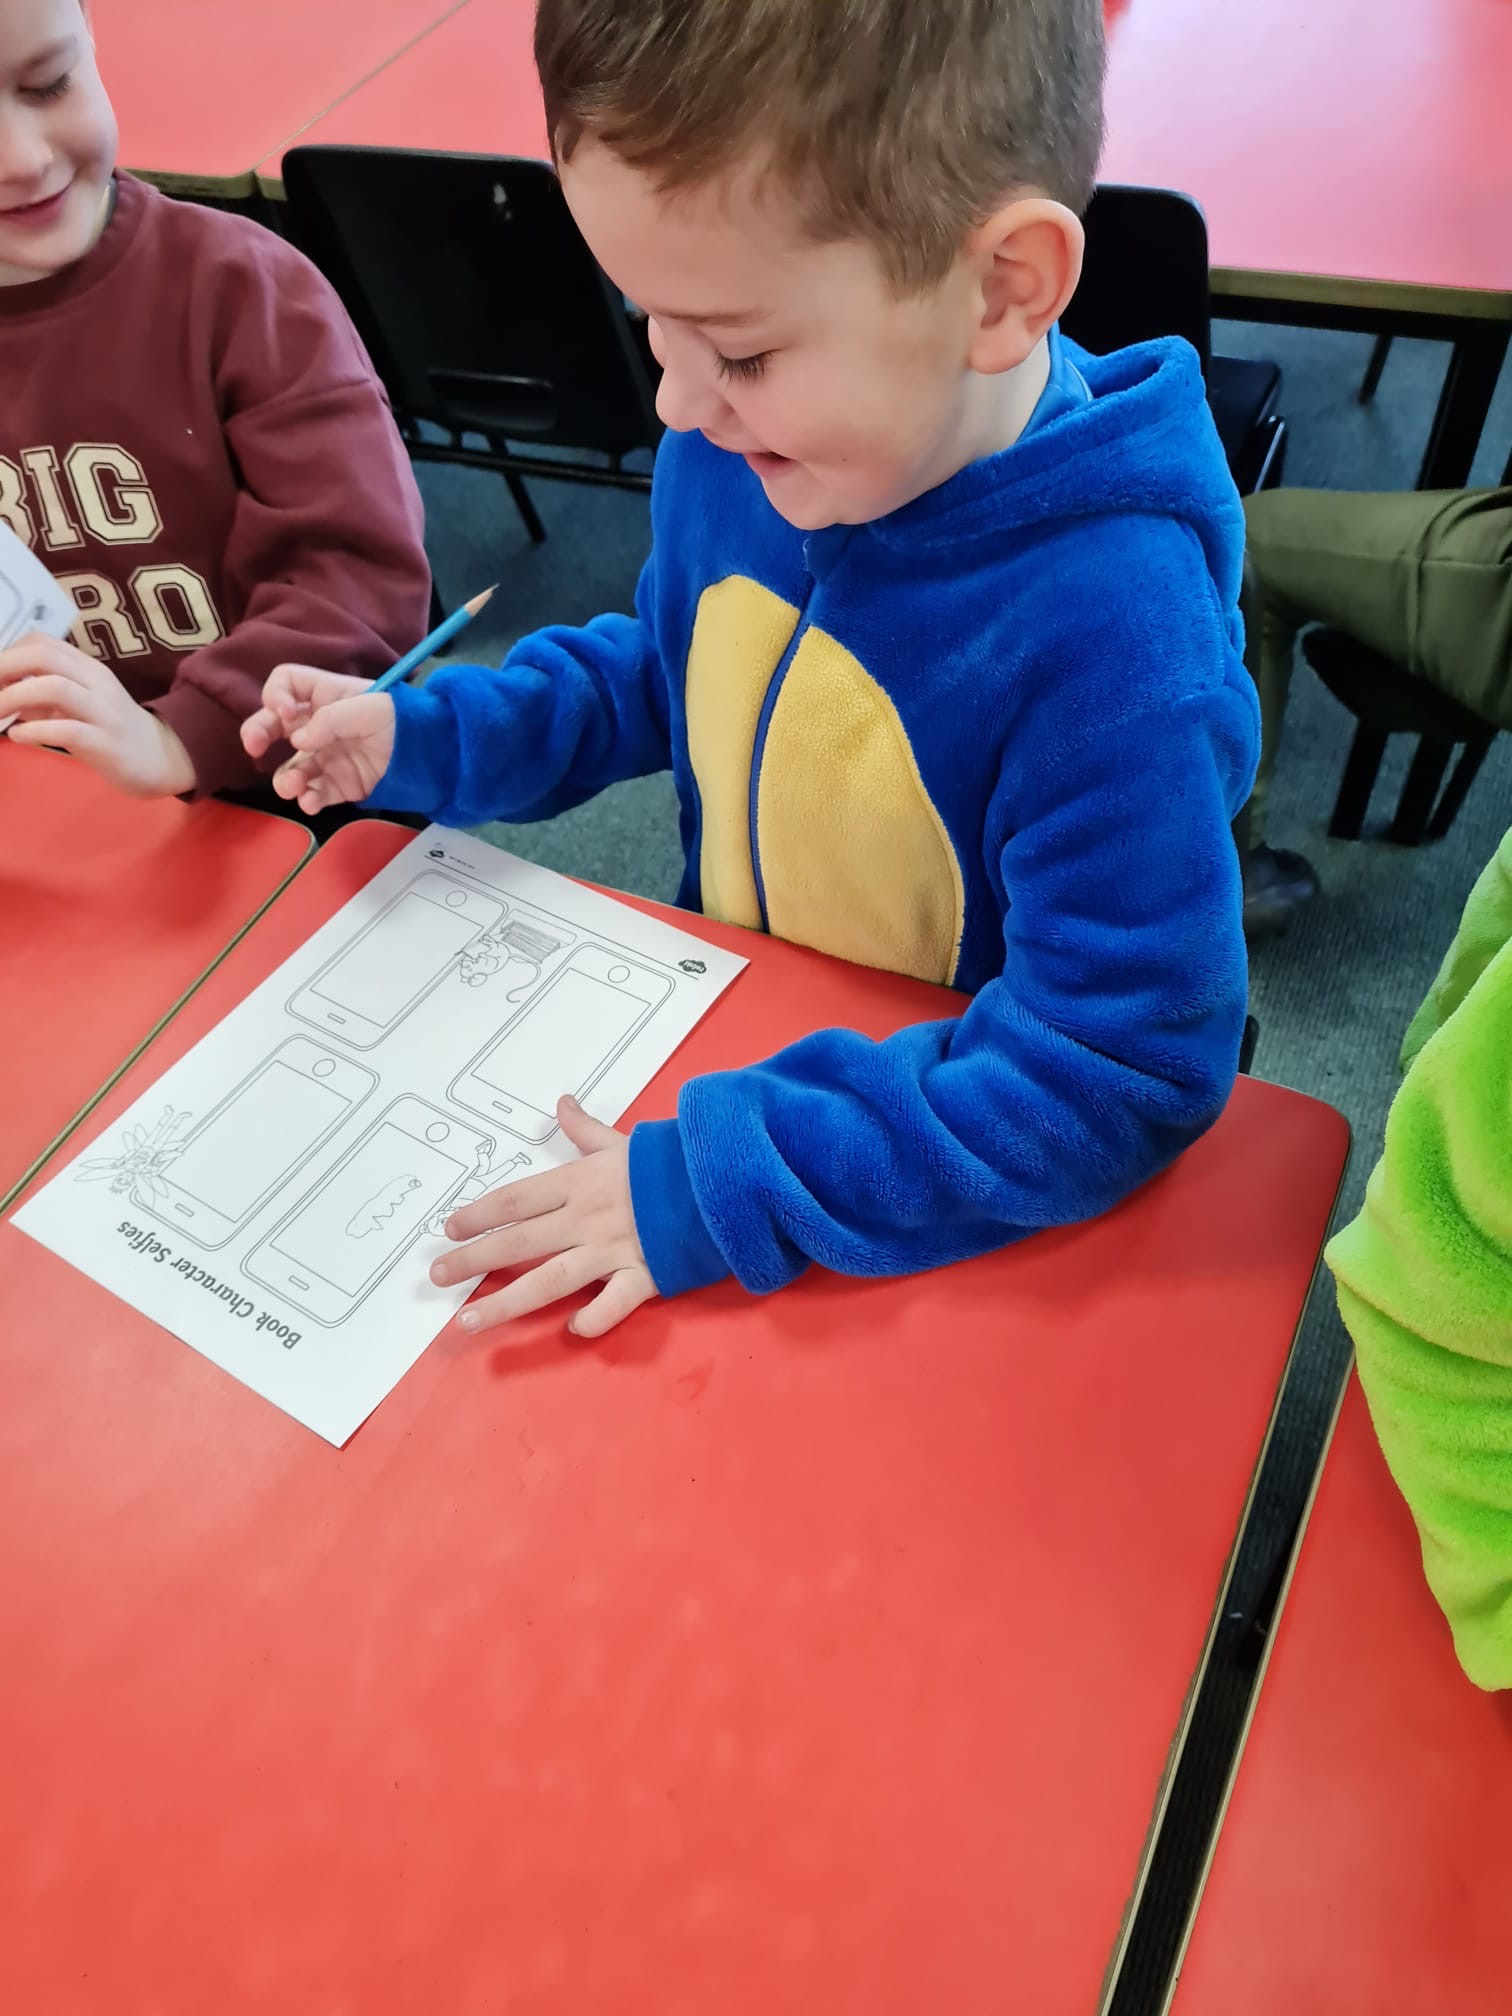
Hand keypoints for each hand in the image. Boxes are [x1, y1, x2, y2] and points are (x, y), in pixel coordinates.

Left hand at [0, 632, 194, 796]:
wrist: (163, 760)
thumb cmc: (114, 731)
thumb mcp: (79, 706)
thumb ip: (44, 697)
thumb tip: (4, 692)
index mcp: (88, 669)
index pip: (42, 642)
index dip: (8, 653)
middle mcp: (97, 683)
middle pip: (45, 656)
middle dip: (5, 667)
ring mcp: (104, 713)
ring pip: (54, 687)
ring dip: (13, 698)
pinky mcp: (107, 744)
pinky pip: (67, 731)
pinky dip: (34, 730)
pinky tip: (18, 737)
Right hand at [242, 663, 394, 815]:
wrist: (436, 752)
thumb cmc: (403, 719)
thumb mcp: (370, 709)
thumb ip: (331, 721)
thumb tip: (300, 740)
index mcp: (326, 695)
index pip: (287, 683)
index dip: (276, 695)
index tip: (285, 713)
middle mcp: (320, 724)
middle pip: (276, 725)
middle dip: (259, 733)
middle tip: (254, 748)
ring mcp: (328, 755)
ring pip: (293, 766)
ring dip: (286, 777)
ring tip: (292, 787)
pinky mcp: (341, 784)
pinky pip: (316, 792)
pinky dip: (309, 799)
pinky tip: (312, 802)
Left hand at [430, 1097, 657, 1337]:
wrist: (726, 1178)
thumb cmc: (671, 1163)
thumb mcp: (623, 1141)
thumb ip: (586, 1131)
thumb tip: (562, 1103)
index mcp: (580, 1182)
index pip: (516, 1199)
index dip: (478, 1214)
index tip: (448, 1228)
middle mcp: (587, 1217)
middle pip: (519, 1240)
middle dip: (473, 1259)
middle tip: (436, 1276)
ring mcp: (614, 1249)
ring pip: (550, 1280)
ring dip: (506, 1302)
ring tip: (468, 1320)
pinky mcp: (646, 1275)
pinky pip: (615, 1302)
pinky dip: (595, 1317)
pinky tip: (572, 1330)